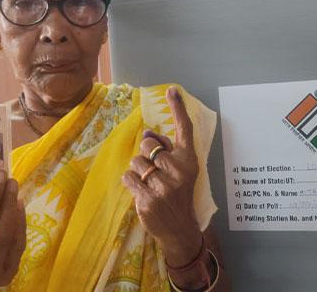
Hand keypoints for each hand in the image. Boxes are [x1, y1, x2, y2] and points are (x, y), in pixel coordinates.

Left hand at [122, 86, 202, 265]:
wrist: (179, 227)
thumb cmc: (178, 193)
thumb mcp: (180, 170)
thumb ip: (166, 150)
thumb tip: (148, 132)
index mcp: (188, 160)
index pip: (184, 129)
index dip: (178, 108)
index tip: (172, 90)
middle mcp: (178, 170)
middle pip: (147, 146)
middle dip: (145, 155)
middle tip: (155, 172)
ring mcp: (163, 186)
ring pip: (135, 162)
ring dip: (137, 171)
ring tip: (150, 184)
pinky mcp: (148, 199)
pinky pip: (127, 177)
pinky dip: (130, 182)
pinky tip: (142, 192)